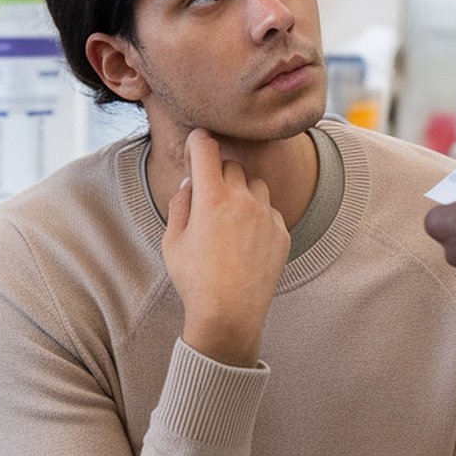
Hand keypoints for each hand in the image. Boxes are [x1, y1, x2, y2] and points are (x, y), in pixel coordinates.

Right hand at [162, 129, 289, 366]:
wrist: (231, 316)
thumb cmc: (195, 280)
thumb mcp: (173, 241)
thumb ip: (181, 204)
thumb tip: (191, 182)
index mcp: (211, 198)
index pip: (206, 149)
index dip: (199, 140)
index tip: (197, 140)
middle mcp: (242, 200)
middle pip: (231, 165)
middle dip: (218, 175)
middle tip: (208, 197)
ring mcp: (266, 216)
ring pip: (254, 185)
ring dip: (242, 193)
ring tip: (229, 222)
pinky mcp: (282, 233)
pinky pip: (269, 211)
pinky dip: (258, 217)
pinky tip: (246, 242)